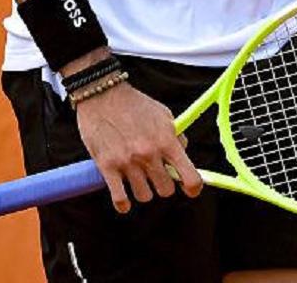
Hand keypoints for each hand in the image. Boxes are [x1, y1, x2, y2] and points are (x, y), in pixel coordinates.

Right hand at [75, 82, 201, 212]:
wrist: (103, 94)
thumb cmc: (134, 104)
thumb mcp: (163, 114)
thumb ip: (176, 136)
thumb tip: (184, 153)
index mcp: (167, 141)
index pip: (189, 176)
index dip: (193, 188)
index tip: (191, 190)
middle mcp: (149, 154)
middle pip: (165, 190)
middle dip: (163, 184)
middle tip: (156, 175)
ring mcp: (128, 162)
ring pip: (144, 196)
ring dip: (143, 190)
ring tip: (137, 178)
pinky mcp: (107, 167)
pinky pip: (120, 199)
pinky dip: (123, 203)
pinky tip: (123, 197)